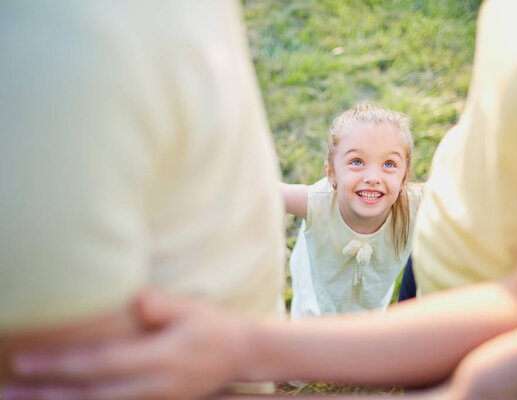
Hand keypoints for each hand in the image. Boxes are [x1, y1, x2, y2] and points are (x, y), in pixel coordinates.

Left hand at [1, 290, 247, 399]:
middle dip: (45, 394)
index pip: (99, 363)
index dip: (60, 365)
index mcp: (159, 358)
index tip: (23, 362)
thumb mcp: (193, 309)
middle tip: (6, 391)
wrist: (240, 354)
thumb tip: (134, 300)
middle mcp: (153, 386)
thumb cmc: (213, 326)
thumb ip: (162, 306)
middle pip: (90, 394)